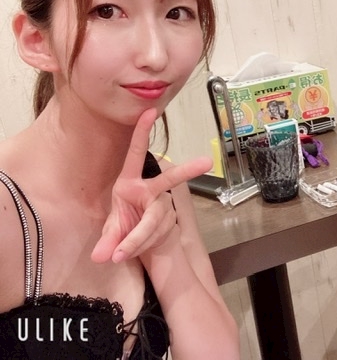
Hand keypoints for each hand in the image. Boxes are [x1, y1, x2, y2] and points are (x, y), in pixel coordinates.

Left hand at [91, 108, 211, 263]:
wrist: (143, 243)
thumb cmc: (124, 225)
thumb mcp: (110, 231)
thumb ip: (106, 241)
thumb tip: (99, 257)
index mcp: (130, 182)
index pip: (135, 153)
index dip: (142, 132)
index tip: (149, 111)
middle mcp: (151, 189)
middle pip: (170, 180)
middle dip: (188, 171)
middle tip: (207, 162)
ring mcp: (163, 204)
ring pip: (154, 221)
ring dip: (137, 239)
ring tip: (121, 254)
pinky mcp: (168, 219)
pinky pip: (156, 233)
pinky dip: (142, 245)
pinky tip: (131, 251)